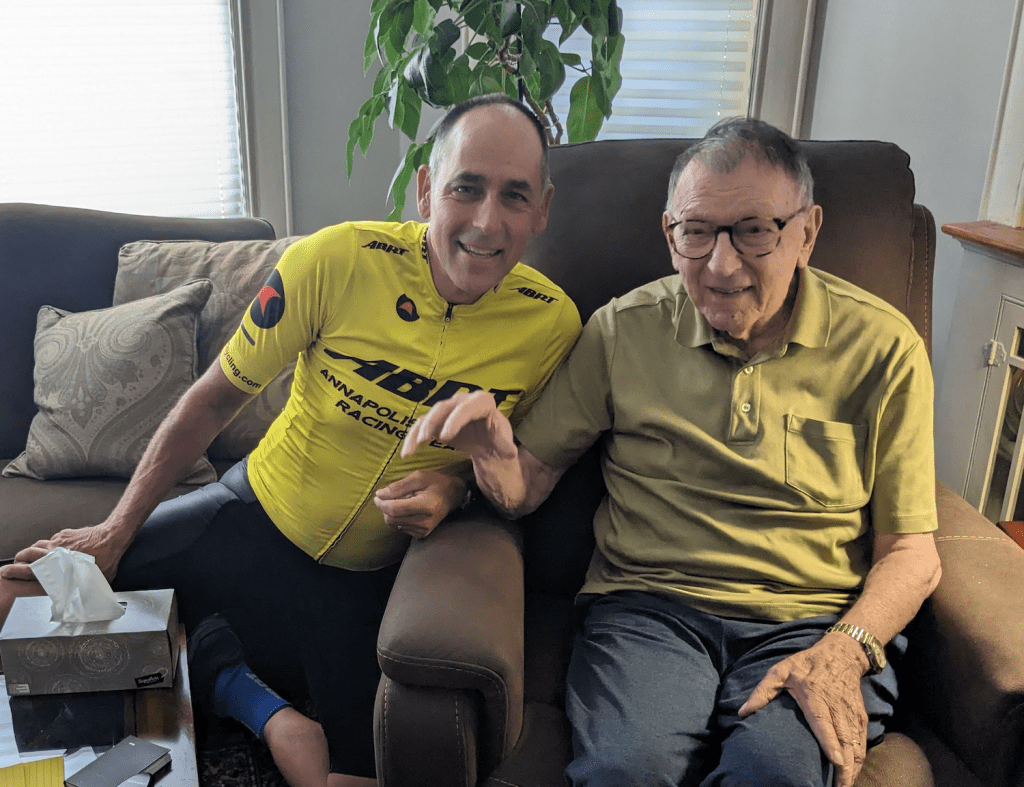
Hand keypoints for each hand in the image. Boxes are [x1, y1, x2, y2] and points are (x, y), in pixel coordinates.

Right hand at [0, 523, 125, 582]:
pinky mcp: (65, 534)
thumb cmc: (106, 560)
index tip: (7, 572)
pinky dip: (48, 545)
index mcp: (58, 567)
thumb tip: (82, 601)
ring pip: (37, 545)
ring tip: (29, 557)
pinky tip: (51, 549)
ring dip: (31, 551)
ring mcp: (59, 542)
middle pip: (27, 554)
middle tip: (16, 564)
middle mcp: (54, 554)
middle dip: (19, 560)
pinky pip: (51, 539)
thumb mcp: (93, 582)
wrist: (112, 537)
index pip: (29, 570)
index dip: (15, 571)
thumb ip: (81, 590)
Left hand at [374, 471, 467, 539]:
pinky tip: (407, 510)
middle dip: (385, 508)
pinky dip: (399, 519)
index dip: (382, 503)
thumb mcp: (418, 477)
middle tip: (388, 497)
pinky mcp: (422, 534)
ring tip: (402, 502)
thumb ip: (398, 486)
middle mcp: (424, 521)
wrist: (453, 496)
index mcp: (425, 506)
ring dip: (392, 513)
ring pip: (394, 524)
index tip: (377, 496)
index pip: (395, 509)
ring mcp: (423, 530)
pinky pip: (400, 528)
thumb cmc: (436, 483)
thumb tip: (379, 494)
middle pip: (391, 518)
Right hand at [402, 391, 515, 461]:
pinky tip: (407, 453)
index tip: (445, 437)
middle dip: (433, 421)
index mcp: (482, 402)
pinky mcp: (438, 421)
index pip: (468, 407)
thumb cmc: (497, 438)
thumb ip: (504, 445)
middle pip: (445, 407)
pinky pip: (422, 426)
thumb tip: (509, 452)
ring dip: (419, 430)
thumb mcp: (504, 443)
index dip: (455, 419)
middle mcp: (463, 401)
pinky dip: (413, 438)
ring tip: (411, 448)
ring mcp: (449, 410)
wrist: (488, 442)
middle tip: (425, 439)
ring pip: (430, 415)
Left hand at [738, 635, 868, 786]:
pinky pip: (862, 742)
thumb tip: (743, 711)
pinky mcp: (860, 716)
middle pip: (843, 739)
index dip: (830, 742)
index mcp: (814, 694)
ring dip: (853, 768)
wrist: (841, 653)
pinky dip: (859, 760)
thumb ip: (762, 691)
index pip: (823, 721)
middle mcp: (836, 705)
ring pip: (855, 744)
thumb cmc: (806, 663)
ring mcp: (850, 712)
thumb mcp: (780, 670)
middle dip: (843, 767)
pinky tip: (852, 774)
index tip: (835, 761)